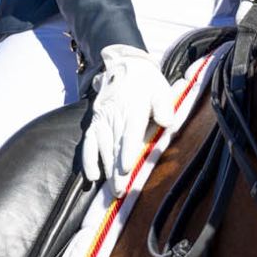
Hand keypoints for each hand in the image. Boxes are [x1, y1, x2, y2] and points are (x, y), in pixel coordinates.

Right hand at [81, 45, 179, 184]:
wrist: (126, 66)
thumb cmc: (148, 83)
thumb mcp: (161, 89)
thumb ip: (165, 106)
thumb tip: (168, 122)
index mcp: (133, 106)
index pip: (129, 131)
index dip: (127, 151)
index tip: (125, 168)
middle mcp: (115, 114)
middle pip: (115, 145)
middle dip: (116, 170)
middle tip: (120, 191)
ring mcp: (102, 119)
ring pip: (102, 147)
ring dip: (106, 169)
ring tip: (112, 189)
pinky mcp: (95, 122)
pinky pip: (88, 142)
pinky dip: (88, 159)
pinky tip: (92, 175)